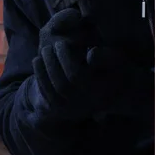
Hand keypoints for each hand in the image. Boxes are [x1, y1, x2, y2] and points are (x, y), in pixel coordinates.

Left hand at [29, 9, 152, 119]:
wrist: (116, 93)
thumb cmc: (116, 69)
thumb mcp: (117, 60)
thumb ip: (106, 57)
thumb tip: (90, 55)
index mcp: (101, 92)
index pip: (76, 77)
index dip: (66, 58)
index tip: (62, 43)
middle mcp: (87, 105)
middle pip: (62, 86)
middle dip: (52, 64)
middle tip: (49, 47)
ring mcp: (74, 111)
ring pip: (52, 93)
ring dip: (43, 70)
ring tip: (42, 53)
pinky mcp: (62, 111)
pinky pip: (46, 97)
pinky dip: (39, 78)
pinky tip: (38, 62)